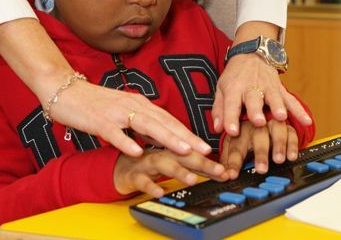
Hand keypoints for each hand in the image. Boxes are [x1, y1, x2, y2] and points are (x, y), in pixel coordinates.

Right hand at [0, 18, 211, 157]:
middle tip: (205, 151)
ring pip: (146, 126)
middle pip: (164, 123)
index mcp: (139, 104)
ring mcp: (116, 113)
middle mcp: (132, 106)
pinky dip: (126, 142)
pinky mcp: (99, 121)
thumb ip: (141, 121)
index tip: (205, 146)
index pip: (168, 120)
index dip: (188, 133)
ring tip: (184, 150)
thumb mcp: (123, 110)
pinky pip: (115, 133)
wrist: (64, 90)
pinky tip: (137, 152)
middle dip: (186, 138)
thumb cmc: (94, 103)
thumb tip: (160, 134)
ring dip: (167, 138)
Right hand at [114, 149, 228, 196]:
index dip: (209, 159)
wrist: (116, 165)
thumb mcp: (167, 161)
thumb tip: (211, 169)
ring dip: (178, 170)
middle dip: (201, 162)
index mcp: (169, 149)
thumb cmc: (144, 162)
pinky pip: (141, 180)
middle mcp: (159, 153)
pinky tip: (160, 191)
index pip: (192, 152)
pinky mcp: (132, 175)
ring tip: (192, 179)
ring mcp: (146, 163)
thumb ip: (186, 163)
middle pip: (181, 155)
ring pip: (163, 164)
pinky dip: (150, 185)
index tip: (225, 168)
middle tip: (218, 171)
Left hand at [212, 52, 311, 135]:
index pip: (231, 104)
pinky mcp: (280, 89)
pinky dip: (299, 110)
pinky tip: (306, 121)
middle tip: (258, 122)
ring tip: (281, 117)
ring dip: (278, 107)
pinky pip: (291, 100)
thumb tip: (216, 129)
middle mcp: (251, 87)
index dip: (230, 118)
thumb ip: (219, 109)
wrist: (251, 53)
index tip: (232, 132)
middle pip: (254, 99)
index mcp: (234, 88)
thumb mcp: (222, 88)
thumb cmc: (235, 75)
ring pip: (274, 98)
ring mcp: (268, 87)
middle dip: (256, 111)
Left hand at [220, 119, 298, 178]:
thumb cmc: (243, 134)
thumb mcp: (232, 144)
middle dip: (260, 152)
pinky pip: (291, 131)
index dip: (233, 161)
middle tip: (262, 168)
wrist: (258, 112)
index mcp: (238, 129)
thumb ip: (227, 159)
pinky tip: (291, 156)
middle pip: (257, 134)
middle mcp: (255, 123)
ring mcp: (271, 121)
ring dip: (279, 145)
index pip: (235, 145)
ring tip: (278, 160)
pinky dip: (292, 144)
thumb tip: (223, 174)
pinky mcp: (285, 124)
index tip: (232, 175)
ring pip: (276, 129)